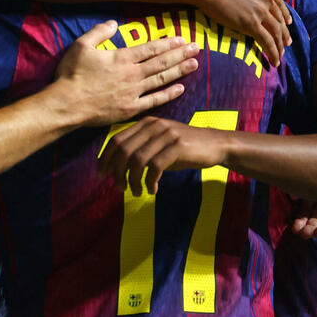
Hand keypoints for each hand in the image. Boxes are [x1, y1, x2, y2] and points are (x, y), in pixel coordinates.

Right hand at [56, 21, 198, 125]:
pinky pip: (154, 100)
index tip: (181, 39)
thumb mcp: (81, 46)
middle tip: (197, 48)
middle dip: (181, 54)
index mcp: (122, 58)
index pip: (151, 48)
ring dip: (179, 71)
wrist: (67, 105)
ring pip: (162, 79)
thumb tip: (115, 23)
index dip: (168, 43)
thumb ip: (99, 32)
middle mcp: (132, 74)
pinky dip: (168, 94)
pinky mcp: (131, 108)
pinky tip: (180, 89)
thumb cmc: (72, 75)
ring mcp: (133, 93)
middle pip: (162, 62)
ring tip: (195, 64)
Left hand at [98, 117, 228, 194]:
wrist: (215, 145)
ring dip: (133, 180)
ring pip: (137, 160)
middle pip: (123, 150)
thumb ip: (139, 150)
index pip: (116, 139)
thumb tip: (115, 168)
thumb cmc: (184, 148)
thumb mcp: (159, 144)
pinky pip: (155, 166)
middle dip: (117, 172)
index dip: (105, 158)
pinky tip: (152, 190)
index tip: (101, 174)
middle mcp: (154, 126)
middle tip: (120, 188)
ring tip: (136, 192)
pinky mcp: (178, 146)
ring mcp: (166, 135)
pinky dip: (149, 181)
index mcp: (146, 124)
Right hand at [196, 0, 291, 66]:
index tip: (287, 24)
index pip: (279, 3)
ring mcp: (260, 11)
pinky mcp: (251, 24)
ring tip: (280, 55)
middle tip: (287, 44)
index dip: (284, 16)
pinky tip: (274, 61)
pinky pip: (267, 41)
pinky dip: (273, 52)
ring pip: (276, 32)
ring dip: (280, 46)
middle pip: (279, 19)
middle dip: (284, 33)